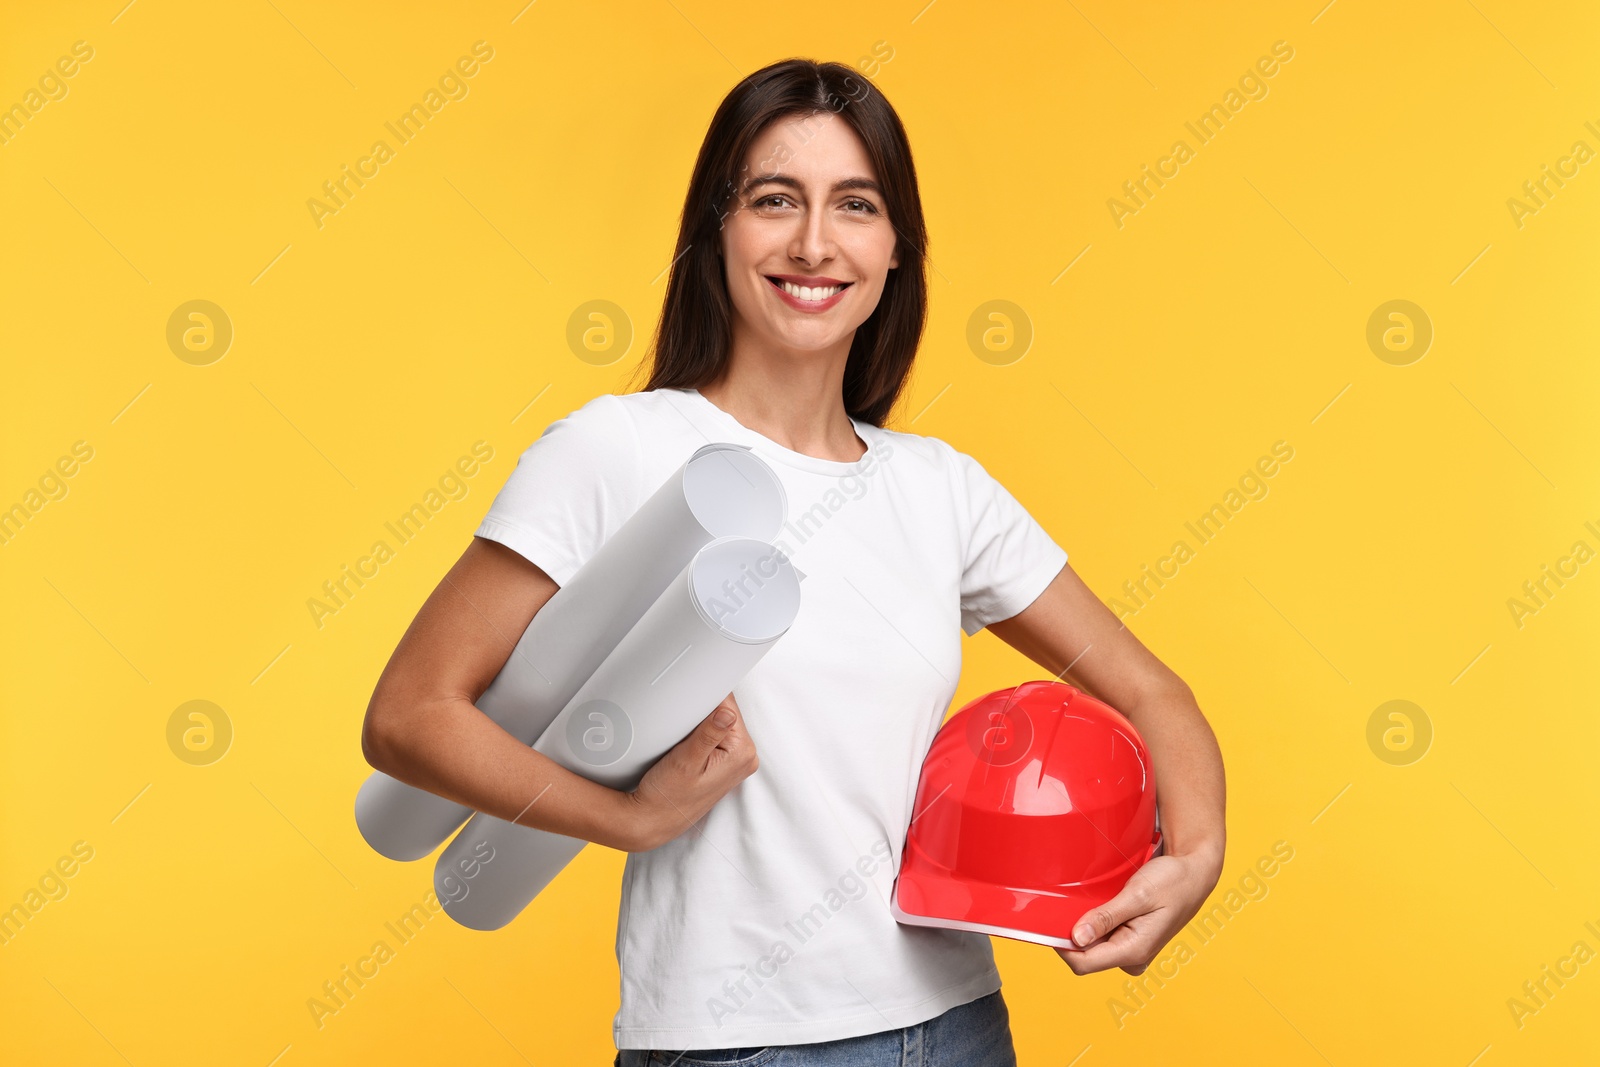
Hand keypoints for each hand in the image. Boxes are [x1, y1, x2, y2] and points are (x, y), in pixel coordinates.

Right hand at [625, 694, 757, 851]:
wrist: (653, 819)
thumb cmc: (667, 796)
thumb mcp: (685, 761)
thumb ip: (708, 734)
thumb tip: (727, 712)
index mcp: (742, 753)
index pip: (729, 705)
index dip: (706, 697)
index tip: (689, 699)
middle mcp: (745, 757)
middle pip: (726, 712)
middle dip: (704, 710)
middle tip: (682, 723)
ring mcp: (736, 760)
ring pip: (719, 722)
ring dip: (700, 722)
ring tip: (682, 737)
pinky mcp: (724, 763)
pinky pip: (716, 735)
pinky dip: (700, 732)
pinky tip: (686, 743)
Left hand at [1054, 848, 1222, 975]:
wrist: (1195, 873)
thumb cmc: (1172, 881)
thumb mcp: (1138, 895)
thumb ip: (1107, 917)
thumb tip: (1078, 938)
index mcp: (1134, 951)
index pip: (1083, 963)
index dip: (1061, 946)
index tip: (1048, 922)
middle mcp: (1132, 957)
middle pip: (1085, 956)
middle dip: (1071, 933)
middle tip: (1068, 903)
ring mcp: (1132, 950)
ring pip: (1092, 946)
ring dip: (1083, 926)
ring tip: (1089, 899)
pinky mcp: (1131, 940)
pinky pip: (1103, 937)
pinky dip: (1094, 922)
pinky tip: (1098, 903)